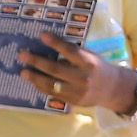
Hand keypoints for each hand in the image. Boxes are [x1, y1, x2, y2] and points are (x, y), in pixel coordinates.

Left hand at [20, 34, 136, 112]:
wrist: (113, 89)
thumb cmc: (98, 68)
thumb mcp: (91, 56)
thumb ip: (74, 54)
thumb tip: (49, 46)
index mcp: (89, 62)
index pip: (70, 51)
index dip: (55, 43)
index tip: (42, 35)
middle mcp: (82, 77)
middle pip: (56, 69)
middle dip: (37, 62)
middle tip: (22, 55)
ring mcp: (77, 91)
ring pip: (51, 84)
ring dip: (35, 78)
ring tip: (23, 72)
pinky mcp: (73, 101)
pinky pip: (53, 94)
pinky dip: (42, 87)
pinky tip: (33, 81)